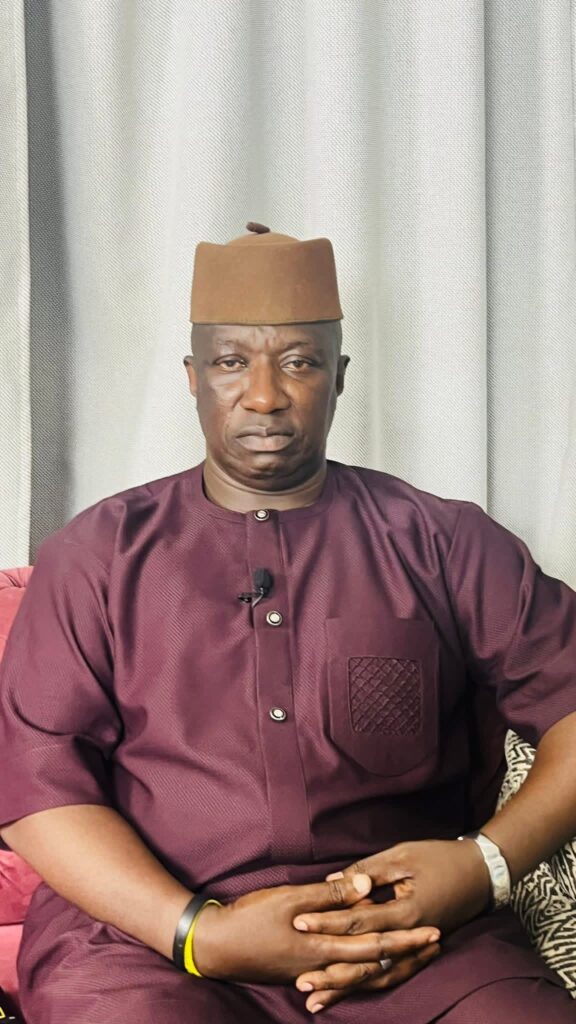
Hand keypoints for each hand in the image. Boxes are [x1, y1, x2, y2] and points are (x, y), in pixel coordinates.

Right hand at [192, 873, 439, 985]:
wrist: (215, 946)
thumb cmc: (250, 917)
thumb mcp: (289, 898)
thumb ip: (330, 894)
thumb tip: (366, 887)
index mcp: (323, 947)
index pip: (375, 945)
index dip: (406, 939)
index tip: (434, 930)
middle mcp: (323, 965)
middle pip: (374, 963)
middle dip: (407, 954)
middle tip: (437, 945)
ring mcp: (312, 972)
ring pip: (360, 972)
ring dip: (390, 962)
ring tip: (414, 954)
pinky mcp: (301, 971)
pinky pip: (342, 975)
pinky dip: (361, 972)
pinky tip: (370, 969)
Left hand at [290, 839, 489, 1011]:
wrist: (481, 873)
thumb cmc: (440, 858)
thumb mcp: (403, 856)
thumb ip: (368, 871)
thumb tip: (331, 882)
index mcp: (405, 912)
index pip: (357, 920)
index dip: (326, 922)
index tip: (298, 923)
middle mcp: (409, 937)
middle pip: (364, 961)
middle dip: (331, 973)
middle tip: (300, 982)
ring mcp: (415, 949)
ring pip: (376, 977)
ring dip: (346, 989)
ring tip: (316, 1001)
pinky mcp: (417, 952)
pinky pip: (390, 975)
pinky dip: (368, 985)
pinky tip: (347, 992)